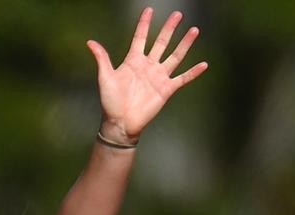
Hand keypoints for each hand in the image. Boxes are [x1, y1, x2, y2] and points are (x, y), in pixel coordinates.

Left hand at [86, 8, 207, 143]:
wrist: (120, 123)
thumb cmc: (110, 102)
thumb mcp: (105, 77)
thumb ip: (102, 58)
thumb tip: (90, 42)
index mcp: (133, 61)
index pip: (141, 37)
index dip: (144, 24)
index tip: (149, 9)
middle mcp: (148, 66)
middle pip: (162, 42)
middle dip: (169, 28)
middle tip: (178, 14)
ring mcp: (158, 77)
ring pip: (175, 56)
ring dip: (185, 44)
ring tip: (194, 30)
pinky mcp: (166, 90)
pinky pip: (182, 79)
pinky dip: (193, 72)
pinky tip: (204, 64)